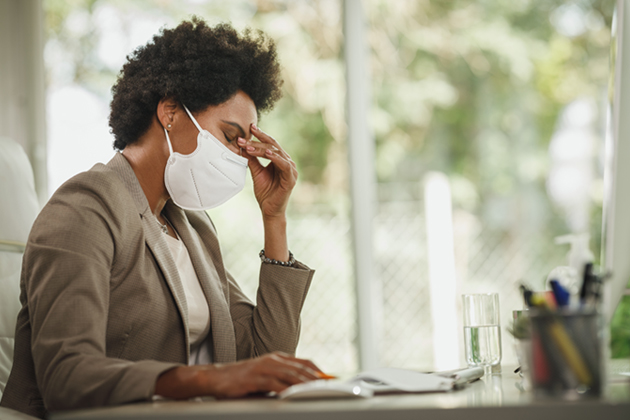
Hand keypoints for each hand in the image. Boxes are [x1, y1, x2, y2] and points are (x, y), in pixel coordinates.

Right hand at [204, 352, 321, 397]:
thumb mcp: (265, 376)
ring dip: (306, 384)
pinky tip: (295, 396)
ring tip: (318, 391)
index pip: (304, 362)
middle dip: (317, 378)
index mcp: (277, 358)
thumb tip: (299, 389)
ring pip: (291, 375)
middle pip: (301, 368)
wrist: (217, 377)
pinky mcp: (256, 378)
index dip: (318, 370)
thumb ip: (281, 379)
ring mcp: (264, 367)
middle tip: (330, 387)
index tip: (330, 379)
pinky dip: (287, 390)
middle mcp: (273, 360)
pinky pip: (276, 384)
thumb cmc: (242, 379)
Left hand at [237, 125, 297, 219]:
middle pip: (274, 145)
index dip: (260, 135)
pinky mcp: (291, 178)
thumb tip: (243, 147)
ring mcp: (291, 170)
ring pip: (277, 153)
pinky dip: (276, 158)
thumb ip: (252, 160)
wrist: (270, 210)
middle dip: (259, 138)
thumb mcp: (256, 172)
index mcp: (280, 160)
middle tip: (247, 133)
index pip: (270, 144)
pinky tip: (268, 153)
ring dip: (263, 148)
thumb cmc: (265, 193)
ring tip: (250, 145)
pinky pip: (284, 165)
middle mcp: (287, 162)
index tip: (249, 128)